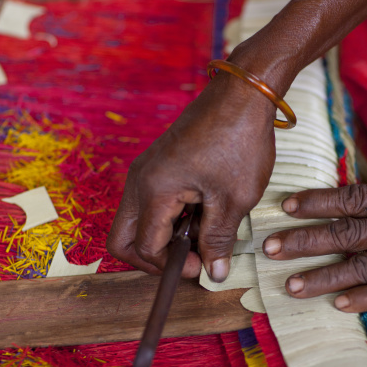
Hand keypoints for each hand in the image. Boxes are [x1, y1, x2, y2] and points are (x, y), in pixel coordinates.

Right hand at [107, 71, 275, 279]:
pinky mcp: (158, 165)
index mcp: (154, 189)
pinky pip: (152, 202)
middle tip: (189, 258)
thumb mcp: (234, 199)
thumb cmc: (239, 140)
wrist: (243, 93)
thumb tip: (214, 273)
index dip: (171, 266)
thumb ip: (218, 240)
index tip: (201, 266)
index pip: (144, 247)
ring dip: (165, 236)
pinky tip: (204, 210)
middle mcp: (140, 180)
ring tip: (204, 229)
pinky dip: (171, 217)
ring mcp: (147, 170)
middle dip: (152, 258)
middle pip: (123, 238)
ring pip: (138, 221)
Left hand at [262, 173, 366, 311]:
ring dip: (324, 275)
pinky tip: (338, 307)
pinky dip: (366, 298)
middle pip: (349, 229)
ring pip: (365, 263)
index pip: (356, 197)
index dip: (318, 202)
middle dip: (306, 239)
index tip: (287, 206)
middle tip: (269, 248)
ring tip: (290, 285)